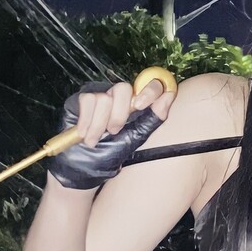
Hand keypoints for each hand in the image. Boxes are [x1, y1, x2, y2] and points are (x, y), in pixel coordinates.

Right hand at [48, 75, 175, 190]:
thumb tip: (169, 96)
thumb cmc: (112, 151)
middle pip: (123, 87)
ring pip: (104, 97)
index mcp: (137, 103)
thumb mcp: (136, 137)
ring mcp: (101, 94)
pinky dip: (86, 120)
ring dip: (98, 124)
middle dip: (118, 114)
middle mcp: (120, 96)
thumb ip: (152, 118)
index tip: (141, 105)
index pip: (150, 85)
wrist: (86, 166)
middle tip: (112, 132)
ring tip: (94, 140)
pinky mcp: (83, 98)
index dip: (148, 90)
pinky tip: (84, 133)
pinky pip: (87, 100)